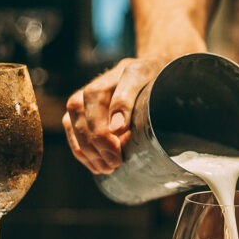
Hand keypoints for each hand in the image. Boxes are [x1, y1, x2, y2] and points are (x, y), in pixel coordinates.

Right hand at [62, 57, 168, 173]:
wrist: (166, 81)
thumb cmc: (167, 91)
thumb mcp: (165, 92)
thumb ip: (142, 103)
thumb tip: (116, 128)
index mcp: (130, 70)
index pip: (109, 89)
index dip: (110, 114)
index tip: (118, 138)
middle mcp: (108, 79)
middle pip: (83, 106)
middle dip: (96, 139)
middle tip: (114, 162)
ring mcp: (92, 93)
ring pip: (74, 117)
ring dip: (86, 147)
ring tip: (105, 168)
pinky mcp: (85, 108)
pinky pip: (71, 126)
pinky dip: (80, 148)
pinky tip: (95, 166)